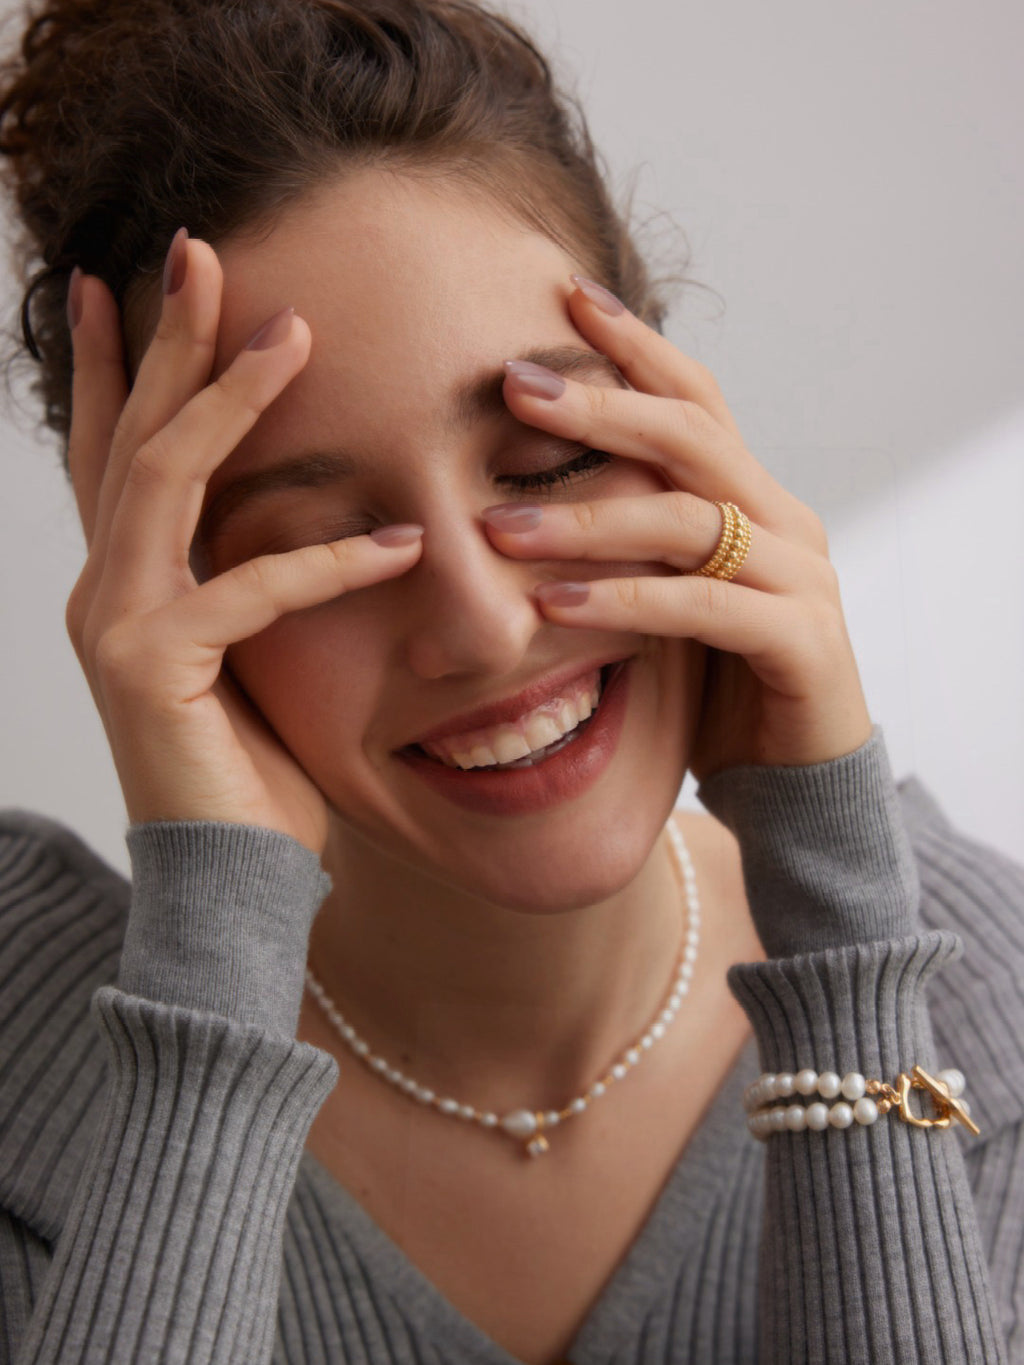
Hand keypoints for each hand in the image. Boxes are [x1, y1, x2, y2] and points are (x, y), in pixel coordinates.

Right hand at [63, 233, 422, 851]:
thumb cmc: (252, 774)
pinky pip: (243, 590)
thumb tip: (296, 522)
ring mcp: (114, 625)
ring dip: (227, 400)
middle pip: (132, 437)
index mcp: (127, 584)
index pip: (113, 451)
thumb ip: (247, 586)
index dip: (115, 366)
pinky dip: (324, 562)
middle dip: (165, 340)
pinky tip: (400, 541)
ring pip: (164, 481)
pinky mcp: (152, 669)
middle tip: (199, 251)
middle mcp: (104, 591)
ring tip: (292, 333)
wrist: (228, 882)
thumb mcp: (252, 660)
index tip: (125, 285)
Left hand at [484, 277, 872, 780]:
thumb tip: (520, 496)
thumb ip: (631, 544)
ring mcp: (800, 578)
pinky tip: (553, 606)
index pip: (695, 400)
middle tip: (513, 385)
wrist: (796, 779)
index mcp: (752, 498)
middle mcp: (783, 520)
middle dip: (600, 405)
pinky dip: (624, 600)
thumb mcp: (668, 596)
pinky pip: (702, 606)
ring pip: (686, 519)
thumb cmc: (718, 682)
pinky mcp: (801, 641)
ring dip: (586, 517)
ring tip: (497, 526)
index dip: (635, 346)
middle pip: (691, 436)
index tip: (564, 298)